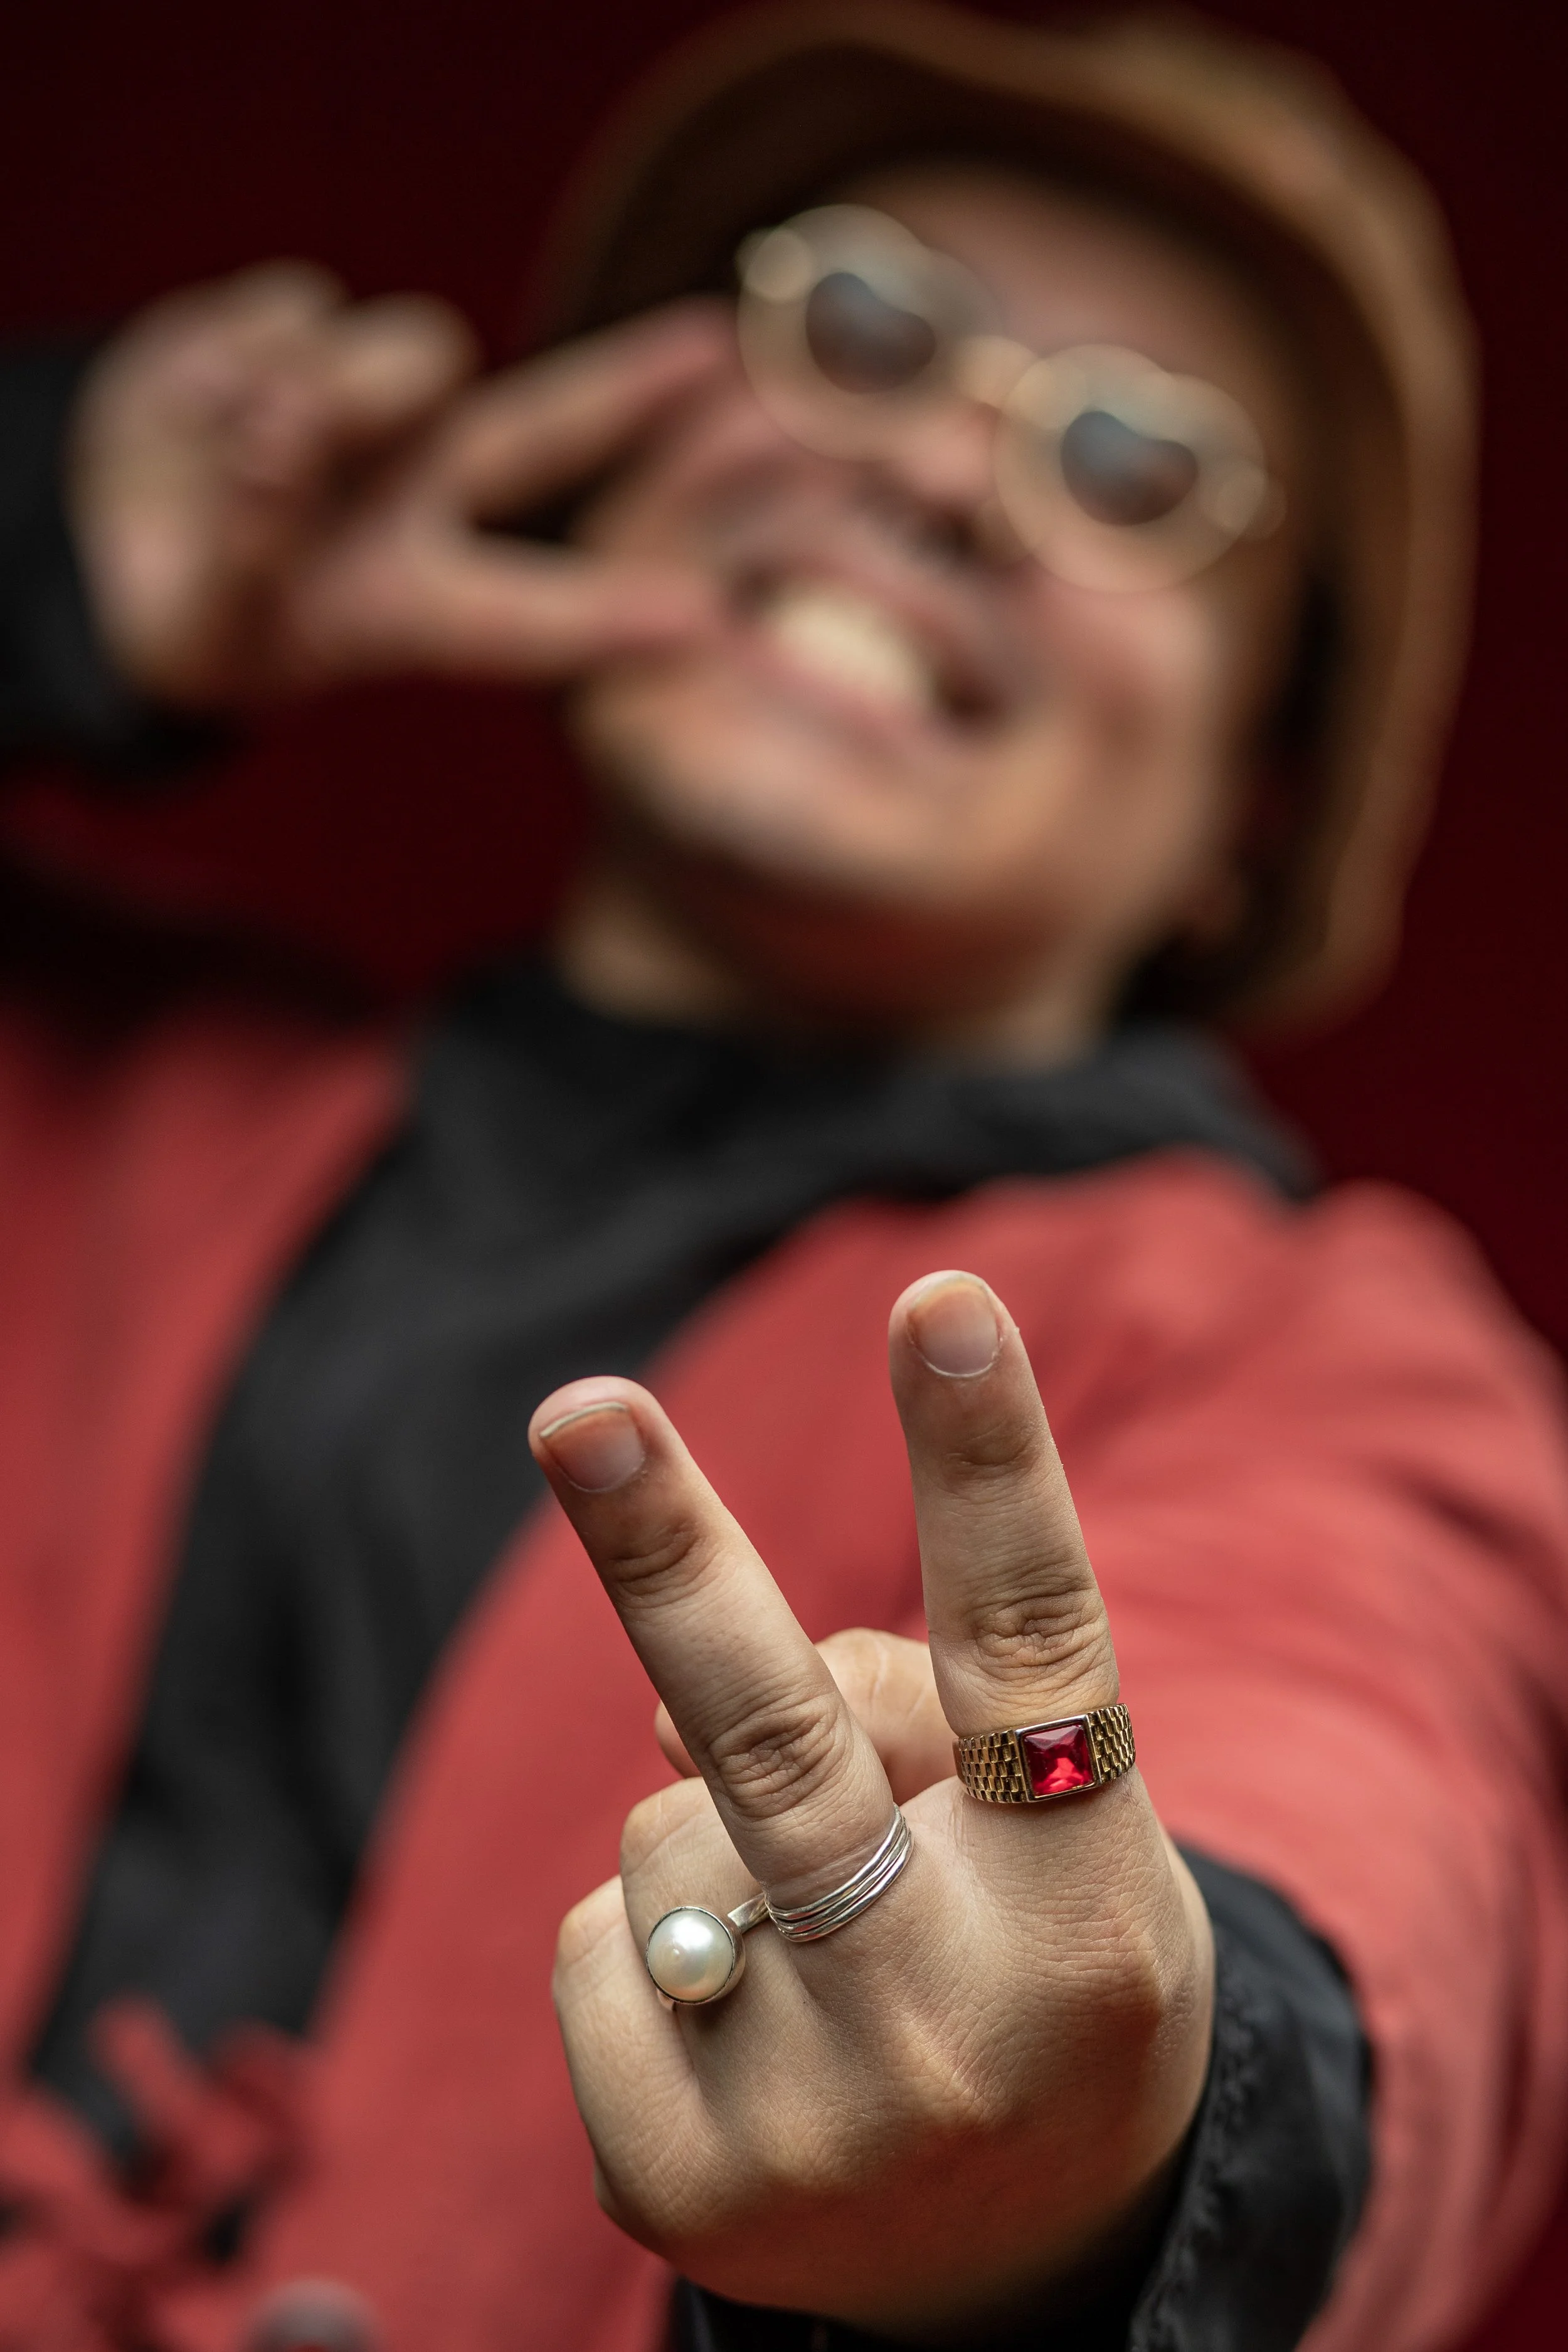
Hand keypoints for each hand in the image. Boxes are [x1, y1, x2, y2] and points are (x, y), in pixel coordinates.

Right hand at [68, 263, 727, 708]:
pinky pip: (297, 310)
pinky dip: (236, 355)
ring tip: (241, 450)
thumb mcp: (212, 622)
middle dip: (632, 388)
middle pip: (547, 431)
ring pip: (403, 349)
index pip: (529, 615)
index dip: (611, 619)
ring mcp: (373, 406)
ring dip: (329, 389)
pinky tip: (211, 405)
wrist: (122, 547)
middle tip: (723, 346)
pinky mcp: (308, 325)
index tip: (702, 622)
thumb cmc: (195, 612)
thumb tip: (286, 427)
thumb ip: (249, 548)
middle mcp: (421, 496)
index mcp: (417, 601)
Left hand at [532, 1270, 1212, 2337]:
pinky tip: (749, 2030)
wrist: (1019, 2268)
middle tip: (581, 1404)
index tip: (941, 1300)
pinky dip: (653, 1949)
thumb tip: (656, 1680)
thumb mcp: (1052, 1840)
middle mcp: (952, 2030)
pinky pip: (598, 1950)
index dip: (988, 1465)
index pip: (1033, 1651)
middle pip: (784, 1747)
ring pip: (668, 1829)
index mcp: (1088, 1920)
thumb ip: (900, 1711)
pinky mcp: (677, 2194)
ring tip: (820, 1948)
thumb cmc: (1036, 1968)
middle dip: (671, 1558)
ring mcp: (807, 2129)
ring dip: (716, 1833)